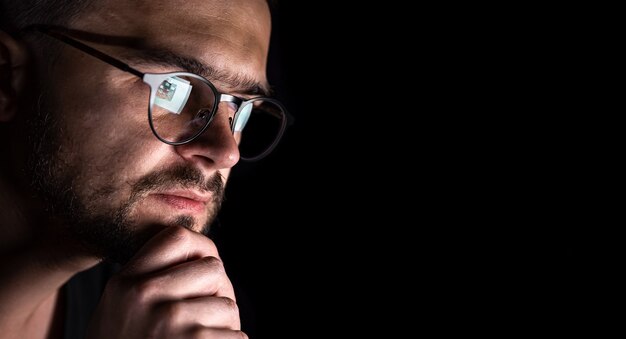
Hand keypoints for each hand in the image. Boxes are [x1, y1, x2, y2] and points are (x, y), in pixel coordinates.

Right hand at [86, 227, 246, 337]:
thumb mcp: (122, 309)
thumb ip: (152, 279)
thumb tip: (207, 253)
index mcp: (126, 282)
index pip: (178, 237)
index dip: (200, 250)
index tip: (200, 274)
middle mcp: (143, 295)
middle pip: (213, 268)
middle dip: (217, 294)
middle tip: (202, 319)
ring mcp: (168, 320)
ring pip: (229, 307)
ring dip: (223, 329)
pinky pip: (237, 338)